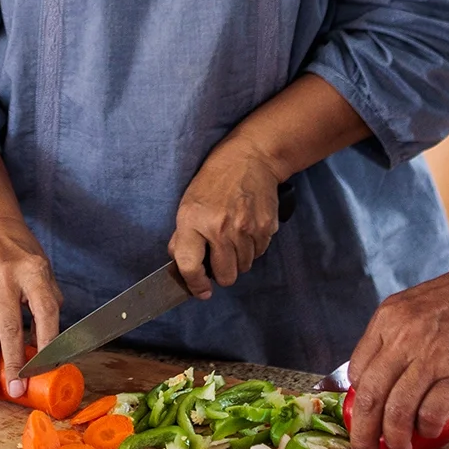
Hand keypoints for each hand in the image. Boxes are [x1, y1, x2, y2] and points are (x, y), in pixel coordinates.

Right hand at [0, 220, 61, 399]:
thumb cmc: (24, 258)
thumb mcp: (45, 274)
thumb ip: (47, 307)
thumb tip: (47, 349)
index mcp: (33, 272)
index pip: (44, 310)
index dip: (47, 340)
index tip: (47, 367)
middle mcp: (5, 280)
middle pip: (9, 327)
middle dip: (12, 363)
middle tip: (15, 390)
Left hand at [170, 139, 282, 298]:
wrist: (251, 158)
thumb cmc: (214, 180)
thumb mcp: (187, 203)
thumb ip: (182, 237)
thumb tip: (182, 266)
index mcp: (194, 221)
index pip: (190, 266)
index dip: (194, 284)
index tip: (200, 291)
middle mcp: (220, 229)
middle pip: (225, 276)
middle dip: (221, 272)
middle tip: (218, 257)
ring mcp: (246, 229)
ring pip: (244, 267)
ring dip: (237, 260)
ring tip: (233, 237)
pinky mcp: (266, 228)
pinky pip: (259, 253)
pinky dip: (252, 248)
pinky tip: (246, 229)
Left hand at [346, 256, 448, 448]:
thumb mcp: (417, 307)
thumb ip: (397, 339)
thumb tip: (383, 382)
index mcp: (389, 318)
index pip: (358, 371)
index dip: (358, 403)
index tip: (363, 419)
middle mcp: (405, 336)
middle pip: (370, 397)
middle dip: (363, 434)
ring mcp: (434, 355)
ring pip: (398, 411)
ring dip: (395, 440)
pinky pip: (432, 413)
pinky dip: (427, 429)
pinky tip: (430, 430)